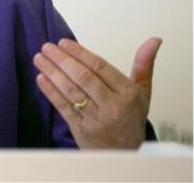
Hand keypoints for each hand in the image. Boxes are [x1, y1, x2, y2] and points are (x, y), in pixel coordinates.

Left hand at [33, 37, 161, 148]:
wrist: (124, 153)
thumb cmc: (130, 118)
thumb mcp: (142, 92)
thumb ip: (144, 64)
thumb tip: (154, 40)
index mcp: (128, 94)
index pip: (101, 68)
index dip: (80, 53)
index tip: (63, 42)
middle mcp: (113, 107)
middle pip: (84, 78)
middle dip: (62, 60)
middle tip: (47, 47)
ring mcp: (96, 120)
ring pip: (71, 91)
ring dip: (52, 72)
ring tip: (39, 58)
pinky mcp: (81, 130)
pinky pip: (64, 107)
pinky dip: (50, 91)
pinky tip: (41, 78)